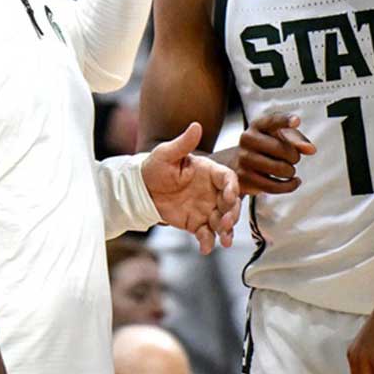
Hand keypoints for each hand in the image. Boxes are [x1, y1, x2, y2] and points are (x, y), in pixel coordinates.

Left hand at [142, 122, 239, 253]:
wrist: (141, 189)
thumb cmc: (155, 167)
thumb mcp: (166, 153)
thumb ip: (183, 143)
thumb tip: (196, 125)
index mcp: (209, 172)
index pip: (228, 179)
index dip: (232, 188)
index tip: (229, 197)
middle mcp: (212, 191)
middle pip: (231, 203)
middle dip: (233, 213)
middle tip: (226, 222)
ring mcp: (206, 208)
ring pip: (223, 221)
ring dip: (226, 231)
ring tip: (225, 240)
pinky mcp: (196, 223)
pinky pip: (206, 234)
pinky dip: (208, 242)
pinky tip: (205, 249)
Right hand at [228, 112, 315, 194]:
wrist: (241, 162)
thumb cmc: (266, 147)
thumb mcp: (281, 137)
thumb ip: (298, 140)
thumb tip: (311, 149)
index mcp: (258, 125)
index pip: (272, 121)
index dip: (285, 120)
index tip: (297, 121)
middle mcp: (248, 139)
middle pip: (282, 149)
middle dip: (294, 156)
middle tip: (292, 158)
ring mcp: (244, 158)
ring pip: (279, 169)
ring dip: (290, 172)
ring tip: (288, 169)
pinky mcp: (244, 177)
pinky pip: (274, 186)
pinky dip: (289, 186)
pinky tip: (293, 182)